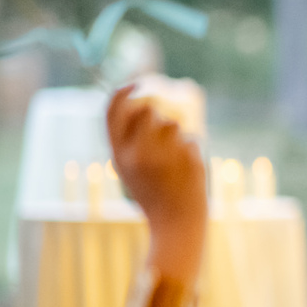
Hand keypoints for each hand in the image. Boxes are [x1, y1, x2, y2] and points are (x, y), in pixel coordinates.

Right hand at [106, 85, 205, 282]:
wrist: (176, 224)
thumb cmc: (154, 194)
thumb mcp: (129, 169)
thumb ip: (131, 139)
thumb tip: (144, 103)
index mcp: (117, 155)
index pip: (112, 112)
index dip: (122, 91)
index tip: (136, 82)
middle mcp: (136, 154)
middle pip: (148, 110)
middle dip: (159, 117)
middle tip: (166, 136)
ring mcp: (164, 156)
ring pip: (174, 123)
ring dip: (178, 136)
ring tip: (176, 162)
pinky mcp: (188, 158)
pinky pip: (193, 139)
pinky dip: (194, 151)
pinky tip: (189, 172)